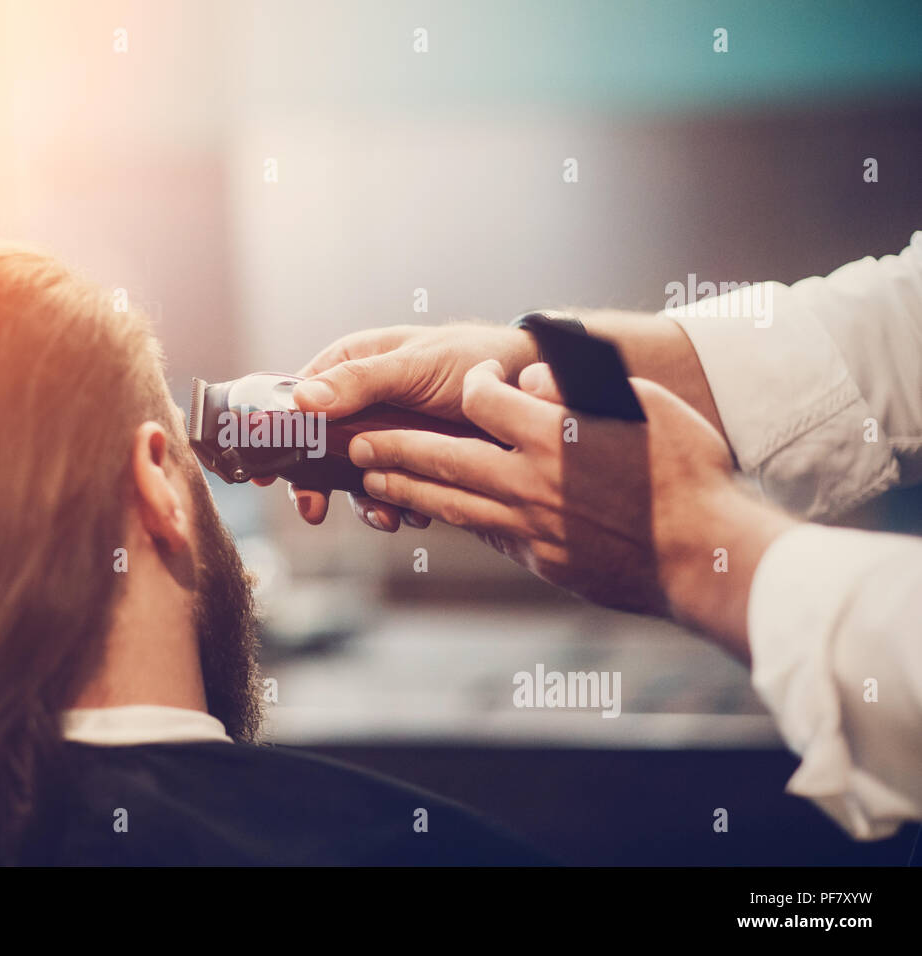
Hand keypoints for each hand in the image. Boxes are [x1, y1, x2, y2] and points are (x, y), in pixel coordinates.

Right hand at [253, 323, 538, 529]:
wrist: (532, 384)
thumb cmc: (473, 358)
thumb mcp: (414, 366)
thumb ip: (360, 383)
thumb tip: (304, 400)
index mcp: (349, 366)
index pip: (294, 401)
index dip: (276, 437)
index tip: (265, 473)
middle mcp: (360, 400)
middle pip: (316, 448)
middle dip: (316, 483)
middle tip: (315, 510)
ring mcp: (385, 433)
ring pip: (353, 475)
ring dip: (364, 500)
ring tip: (386, 517)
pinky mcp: (412, 459)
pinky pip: (390, 488)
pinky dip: (396, 505)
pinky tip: (414, 514)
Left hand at [347, 359, 794, 653]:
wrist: (704, 557)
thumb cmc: (688, 474)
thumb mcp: (644, 408)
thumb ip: (580, 391)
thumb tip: (532, 382)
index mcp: (553, 434)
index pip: (482, 400)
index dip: (471, 384)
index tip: (471, 381)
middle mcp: (529, 479)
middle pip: (441, 456)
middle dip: (392, 444)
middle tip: (356, 440)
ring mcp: (529, 524)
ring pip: (450, 501)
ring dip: (406, 486)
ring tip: (373, 477)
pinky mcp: (537, 558)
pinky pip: (485, 532)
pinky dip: (456, 517)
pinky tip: (437, 510)